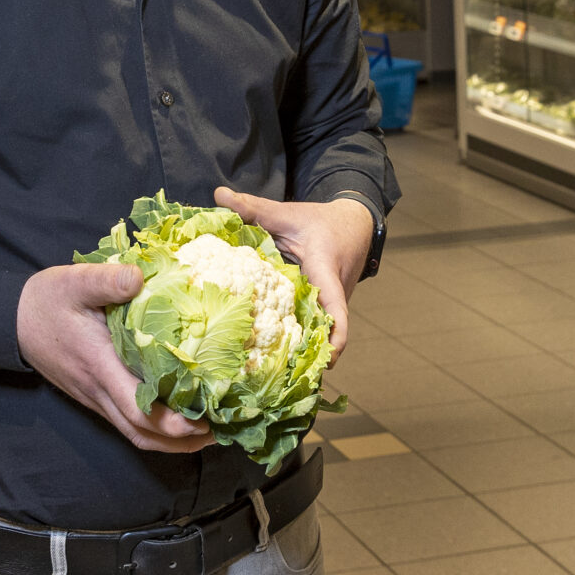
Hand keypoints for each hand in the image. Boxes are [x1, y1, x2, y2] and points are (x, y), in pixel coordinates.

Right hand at [17, 263, 211, 453]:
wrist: (14, 320)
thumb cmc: (47, 300)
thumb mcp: (74, 281)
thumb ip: (107, 280)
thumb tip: (140, 277)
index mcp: (99, 364)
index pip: (139, 407)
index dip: (173, 422)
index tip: (208, 420)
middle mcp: (99, 390)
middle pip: (143, 433)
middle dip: (184, 440)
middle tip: (223, 430)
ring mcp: (96, 398)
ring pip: (136, 434)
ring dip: (172, 441)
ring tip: (209, 433)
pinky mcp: (96, 396)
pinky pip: (128, 424)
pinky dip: (156, 429)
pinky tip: (178, 417)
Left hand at [213, 188, 373, 361]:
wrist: (355, 225)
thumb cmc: (321, 222)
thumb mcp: (287, 213)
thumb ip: (254, 208)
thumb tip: (218, 195)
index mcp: (326, 272)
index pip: (337, 311)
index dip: (334, 338)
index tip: (326, 362)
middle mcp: (334, 295)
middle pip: (325, 333)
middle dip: (308, 357)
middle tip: (279, 379)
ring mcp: (333, 305)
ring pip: (319, 333)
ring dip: (303, 352)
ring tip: (272, 375)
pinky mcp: (326, 309)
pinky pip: (314, 327)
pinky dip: (299, 339)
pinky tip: (272, 354)